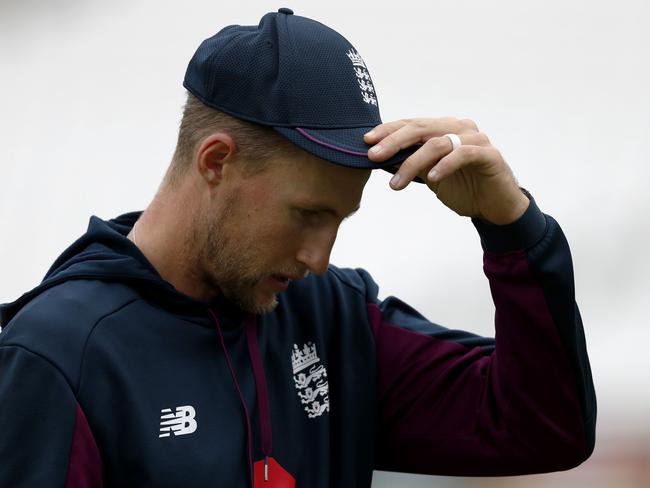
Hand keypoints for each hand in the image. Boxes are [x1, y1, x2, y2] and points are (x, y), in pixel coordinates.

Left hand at [364, 118, 529, 224]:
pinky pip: (463, 154)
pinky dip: (445, 165)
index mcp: (444, 129)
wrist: (495, 207)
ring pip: (438, 143)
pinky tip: (432, 178)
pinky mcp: (489, 154)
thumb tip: (380, 158)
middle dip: (393, 142)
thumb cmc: (463, 188)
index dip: (388, 131)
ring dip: (412, 163)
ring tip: (396, 185)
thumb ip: (412, 163)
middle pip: (421, 129)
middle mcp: (459, 128)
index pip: (412, 124)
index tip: (366, 141)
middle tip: (373, 156)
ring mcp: (475, 140)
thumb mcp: (430, 175)